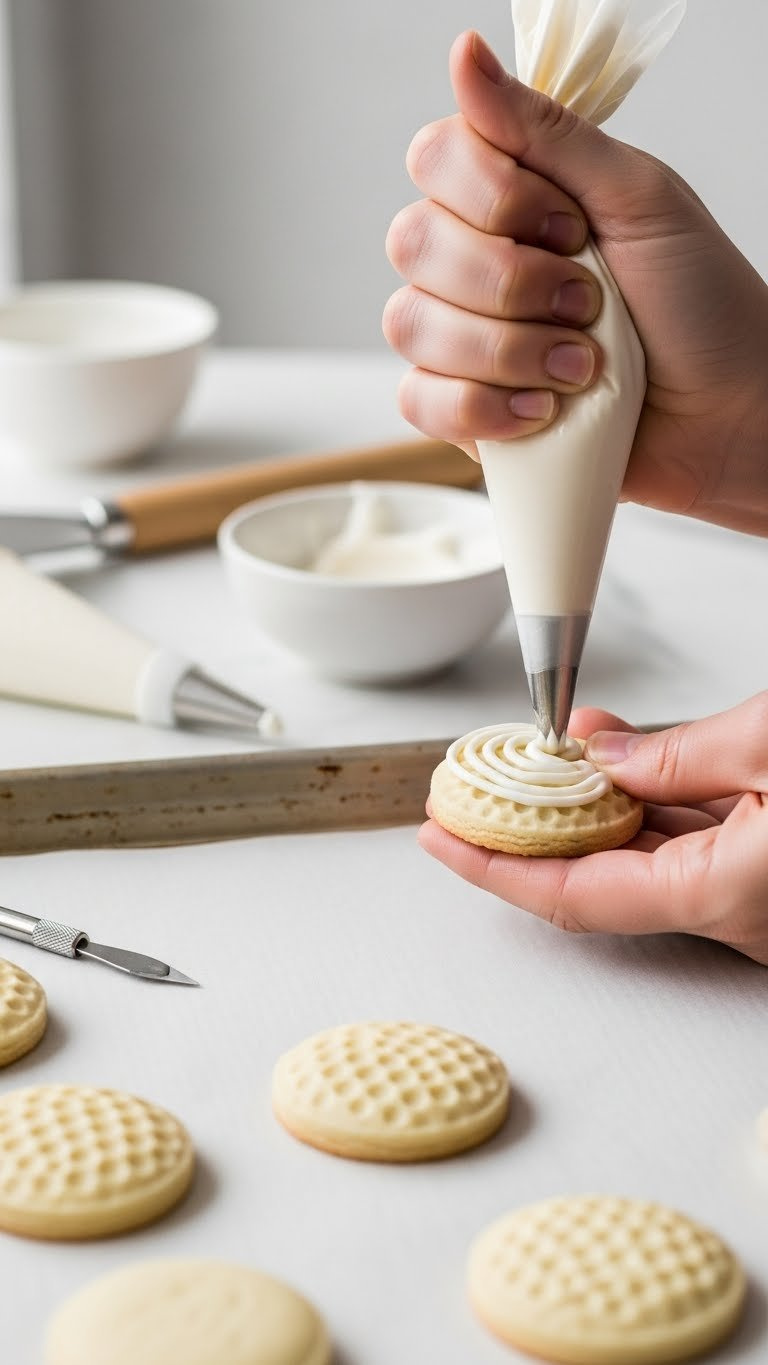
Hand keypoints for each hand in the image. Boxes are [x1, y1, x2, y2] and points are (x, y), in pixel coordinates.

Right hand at [383, 31, 767, 535]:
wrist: (727, 414)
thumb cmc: (701, 306)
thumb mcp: (637, 197)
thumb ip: (547, 131)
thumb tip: (464, 54)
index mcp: (514, 197)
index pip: (435, 160)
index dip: (493, 196)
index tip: (572, 226)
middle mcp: (476, 261)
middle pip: (413, 243)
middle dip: (508, 281)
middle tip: (586, 301)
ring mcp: (464, 340)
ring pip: (410, 325)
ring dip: (506, 350)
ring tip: (580, 369)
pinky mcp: (466, 413)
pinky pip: (419, 402)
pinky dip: (480, 409)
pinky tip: (541, 411)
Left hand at [419, 695, 767, 966]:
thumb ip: (682, 754)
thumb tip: (606, 758)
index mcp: (721, 893)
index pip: (573, 894)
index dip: (494, 866)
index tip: (441, 835)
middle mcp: (736, 914)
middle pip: (601, 874)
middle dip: (534, 823)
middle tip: (478, 785)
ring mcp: (755, 898)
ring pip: (650, 855)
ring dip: (595, 801)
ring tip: (550, 747)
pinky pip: (694, 844)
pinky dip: (654, 800)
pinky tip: (623, 757)